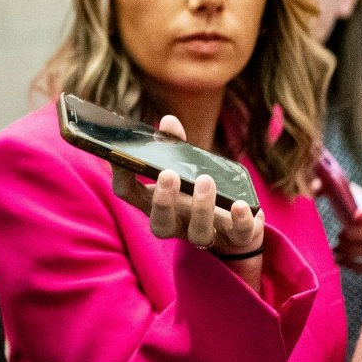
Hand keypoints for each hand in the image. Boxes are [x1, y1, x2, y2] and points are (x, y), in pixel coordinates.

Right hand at [108, 115, 263, 280]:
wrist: (235, 225)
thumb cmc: (199, 190)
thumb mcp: (186, 167)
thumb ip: (176, 146)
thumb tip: (169, 121)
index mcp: (155, 203)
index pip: (128, 193)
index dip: (121, 174)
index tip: (121, 154)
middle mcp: (176, 223)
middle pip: (160, 224)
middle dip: (163, 201)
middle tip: (168, 174)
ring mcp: (204, 234)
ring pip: (198, 234)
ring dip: (201, 207)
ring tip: (206, 180)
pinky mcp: (236, 239)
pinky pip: (238, 236)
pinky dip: (240, 221)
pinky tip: (239, 205)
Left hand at [335, 185, 361, 272]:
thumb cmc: (354, 204)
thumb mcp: (343, 192)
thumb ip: (327, 186)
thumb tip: (315, 187)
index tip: (355, 217)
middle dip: (358, 234)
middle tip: (340, 236)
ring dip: (355, 251)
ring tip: (338, 249)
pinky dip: (357, 265)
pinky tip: (342, 260)